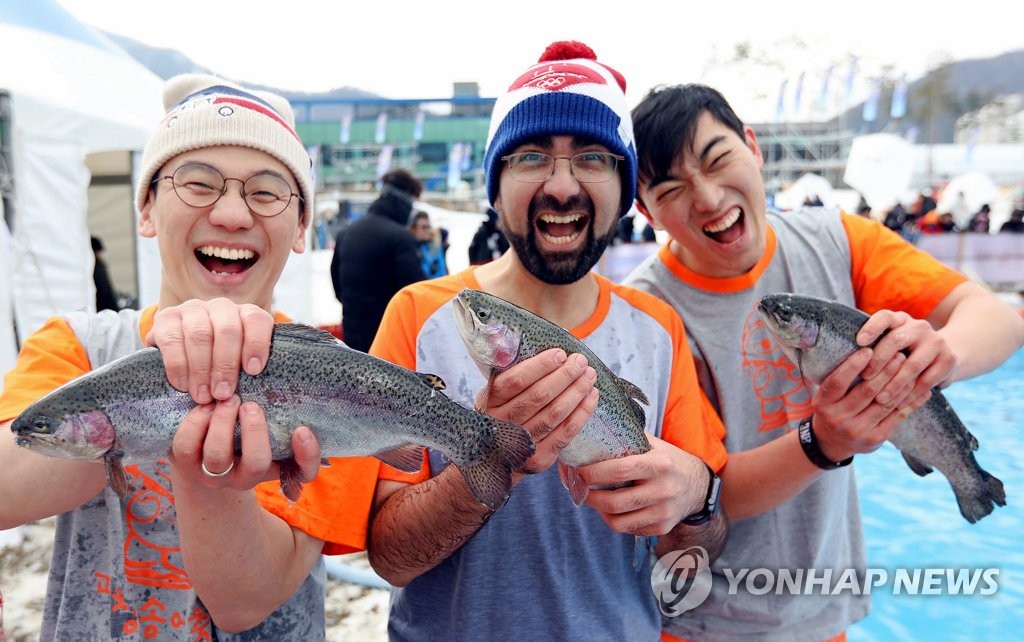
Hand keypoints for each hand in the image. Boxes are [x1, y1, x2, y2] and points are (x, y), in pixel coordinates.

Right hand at [147, 298, 274, 403]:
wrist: (181, 348)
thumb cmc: (219, 361)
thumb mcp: (239, 362)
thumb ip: (249, 369)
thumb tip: (255, 391)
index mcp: (245, 314)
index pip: (256, 320)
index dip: (256, 344)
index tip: (253, 370)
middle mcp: (220, 307)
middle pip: (227, 330)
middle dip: (226, 365)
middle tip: (223, 393)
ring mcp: (192, 309)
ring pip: (200, 335)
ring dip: (202, 369)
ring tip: (203, 395)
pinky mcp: (166, 317)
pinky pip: (172, 340)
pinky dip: (178, 365)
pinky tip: (182, 384)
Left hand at [170, 397, 321, 493]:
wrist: (199, 452)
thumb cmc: (241, 432)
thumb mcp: (263, 426)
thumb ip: (280, 415)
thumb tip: (299, 389)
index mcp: (273, 467)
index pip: (303, 471)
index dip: (307, 454)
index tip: (302, 429)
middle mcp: (245, 478)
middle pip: (256, 463)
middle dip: (254, 430)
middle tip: (250, 404)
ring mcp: (213, 474)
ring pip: (218, 456)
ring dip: (223, 422)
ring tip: (226, 399)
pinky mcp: (185, 464)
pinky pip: (186, 445)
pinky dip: (196, 421)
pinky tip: (204, 405)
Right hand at [474, 348, 598, 480]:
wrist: (494, 458)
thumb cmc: (503, 414)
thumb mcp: (495, 394)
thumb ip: (512, 372)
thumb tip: (543, 347)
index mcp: (489, 402)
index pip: (516, 380)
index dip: (541, 366)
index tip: (560, 354)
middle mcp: (502, 423)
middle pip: (539, 396)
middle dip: (565, 376)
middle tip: (581, 361)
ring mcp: (520, 444)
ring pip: (554, 414)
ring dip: (576, 392)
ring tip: (589, 376)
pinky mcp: (538, 459)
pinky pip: (565, 433)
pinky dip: (581, 413)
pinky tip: (591, 397)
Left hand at [572, 435, 707, 536]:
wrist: (697, 485)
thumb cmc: (666, 460)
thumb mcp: (653, 445)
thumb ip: (627, 439)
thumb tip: (590, 431)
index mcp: (660, 464)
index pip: (619, 470)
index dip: (593, 473)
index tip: (577, 470)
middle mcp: (663, 490)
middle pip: (614, 501)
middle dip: (589, 496)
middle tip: (578, 487)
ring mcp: (663, 512)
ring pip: (618, 521)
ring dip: (598, 511)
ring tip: (591, 498)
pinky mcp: (662, 527)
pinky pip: (628, 529)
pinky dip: (613, 520)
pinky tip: (610, 508)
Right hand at [811, 346, 930, 461]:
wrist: (832, 442)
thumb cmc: (832, 408)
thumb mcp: (826, 394)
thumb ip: (841, 378)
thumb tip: (866, 351)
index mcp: (823, 403)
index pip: (838, 382)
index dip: (853, 366)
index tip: (868, 350)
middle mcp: (838, 418)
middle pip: (866, 391)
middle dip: (885, 370)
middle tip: (899, 353)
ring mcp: (857, 430)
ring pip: (885, 403)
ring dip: (901, 383)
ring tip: (911, 367)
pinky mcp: (875, 439)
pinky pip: (896, 416)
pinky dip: (911, 402)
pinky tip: (921, 390)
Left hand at [856, 309, 957, 402]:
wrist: (944, 356)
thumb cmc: (903, 353)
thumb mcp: (889, 345)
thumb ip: (871, 347)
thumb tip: (843, 360)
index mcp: (900, 319)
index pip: (885, 317)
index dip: (872, 327)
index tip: (859, 342)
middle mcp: (919, 326)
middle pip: (896, 340)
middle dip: (879, 361)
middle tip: (865, 378)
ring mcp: (936, 342)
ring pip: (912, 364)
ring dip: (894, 384)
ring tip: (880, 398)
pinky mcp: (948, 360)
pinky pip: (927, 380)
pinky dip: (911, 394)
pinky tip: (899, 405)